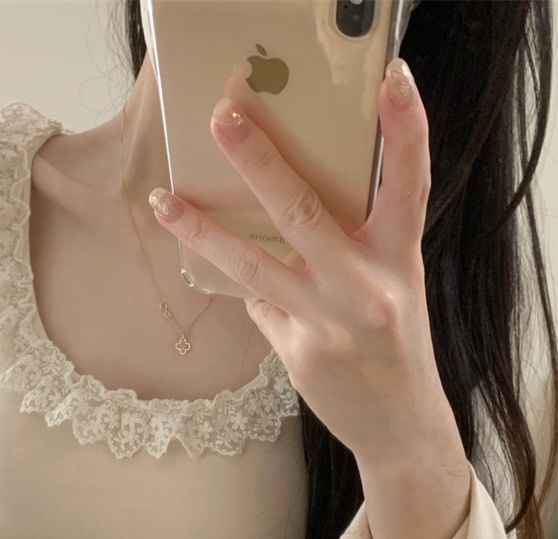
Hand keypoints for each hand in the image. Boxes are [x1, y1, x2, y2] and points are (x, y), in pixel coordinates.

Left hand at [148, 57, 457, 467]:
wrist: (400, 423)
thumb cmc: (395, 344)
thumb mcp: (394, 285)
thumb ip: (353, 248)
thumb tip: (283, 215)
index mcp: (400, 259)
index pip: (410, 184)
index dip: (406, 130)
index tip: (393, 80)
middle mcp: (366, 287)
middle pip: (304, 213)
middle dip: (258, 161)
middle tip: (222, 117)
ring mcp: (327, 322)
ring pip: (253, 265)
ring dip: (203, 231)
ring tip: (164, 201)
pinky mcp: (297, 353)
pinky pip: (258, 305)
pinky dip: (248, 290)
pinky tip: (240, 284)